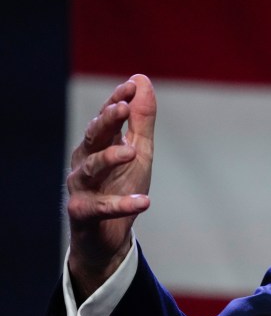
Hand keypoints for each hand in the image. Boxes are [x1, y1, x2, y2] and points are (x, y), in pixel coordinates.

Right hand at [66, 74, 155, 301]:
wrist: (108, 236)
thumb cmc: (122, 186)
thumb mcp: (139, 151)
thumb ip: (141, 119)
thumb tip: (140, 80)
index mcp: (97, 144)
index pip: (106, 118)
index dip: (116, 101)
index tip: (131, 87)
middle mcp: (84, 161)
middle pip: (93, 137)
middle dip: (107, 121)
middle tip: (122, 108)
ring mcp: (81, 187)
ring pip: (91, 168)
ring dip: (111, 158)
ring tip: (132, 153)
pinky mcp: (83, 213)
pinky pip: (102, 207)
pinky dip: (123, 204)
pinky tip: (143, 202)